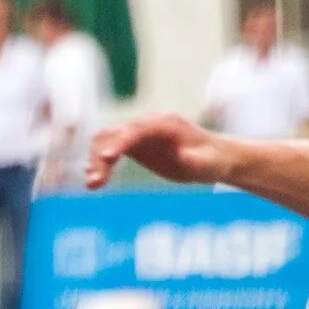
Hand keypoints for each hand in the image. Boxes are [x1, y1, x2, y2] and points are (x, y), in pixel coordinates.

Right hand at [86, 114, 232, 190]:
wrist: (215, 159)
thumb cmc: (212, 161)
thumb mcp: (207, 163)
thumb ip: (195, 160)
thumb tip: (184, 157)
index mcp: (165, 124)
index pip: (134, 130)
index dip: (118, 143)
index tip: (105, 159)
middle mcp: (148, 124)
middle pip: (114, 134)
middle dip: (100, 156)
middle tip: (94, 182)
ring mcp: (140, 133)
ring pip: (107, 140)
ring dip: (96, 161)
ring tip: (93, 185)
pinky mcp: (136, 145)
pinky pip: (111, 149)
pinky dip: (100, 163)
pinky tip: (95, 179)